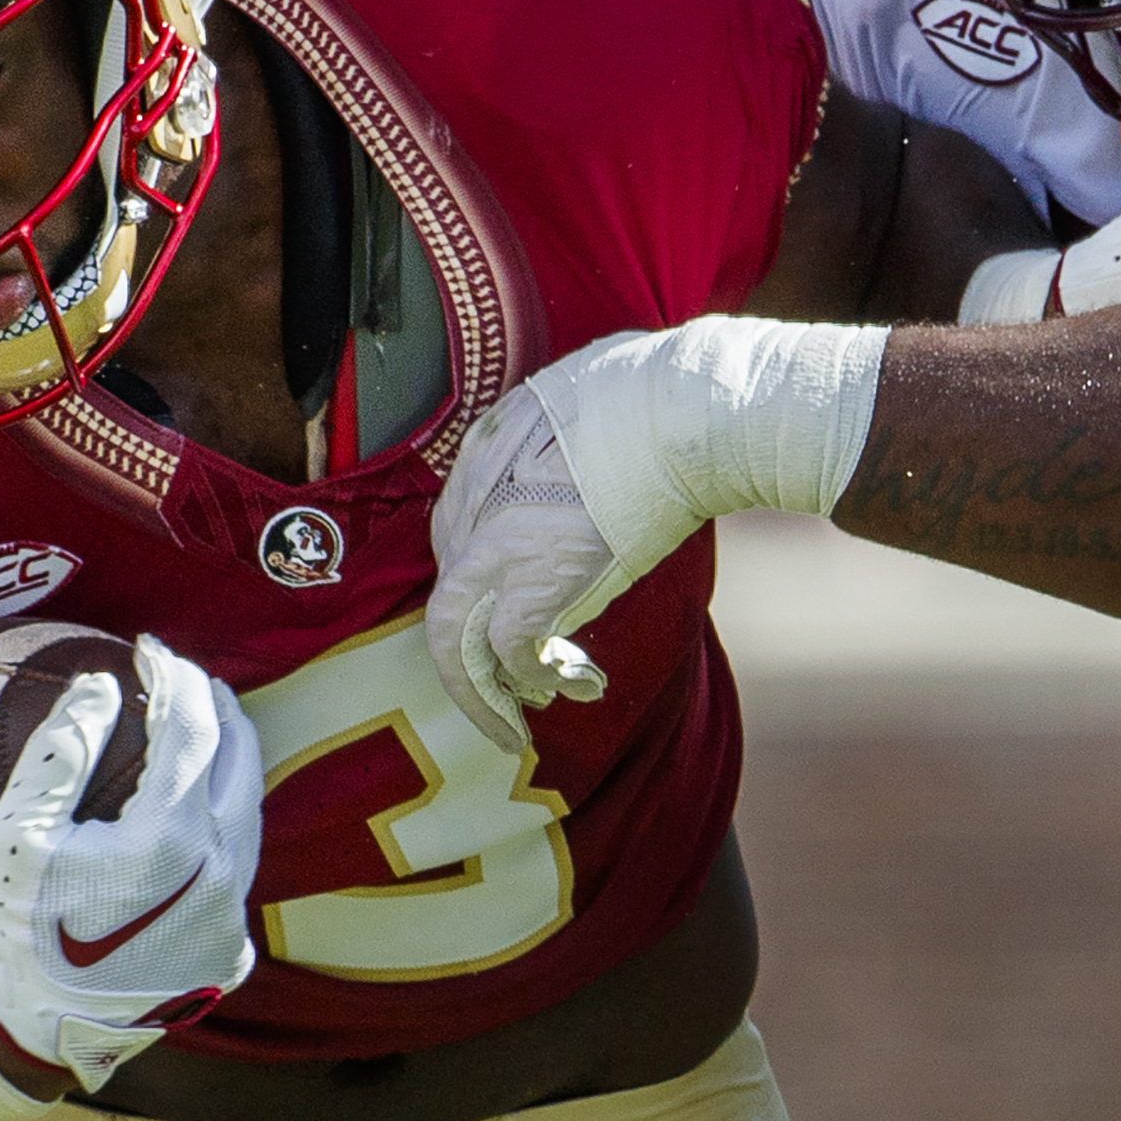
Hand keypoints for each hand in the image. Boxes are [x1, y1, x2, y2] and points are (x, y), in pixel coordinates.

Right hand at [0, 633, 263, 1088]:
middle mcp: (220, 878)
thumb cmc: (12, 931)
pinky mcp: (229, 954)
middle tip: (183, 677)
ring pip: (250, 815)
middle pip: (242, 761)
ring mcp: (231, 920)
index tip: (148, 648)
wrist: (27, 1036)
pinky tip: (192, 810)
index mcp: (171, 842)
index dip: (173, 676)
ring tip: (195, 728)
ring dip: (227, 764)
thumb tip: (102, 683)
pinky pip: (240, 869)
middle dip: (216, 707)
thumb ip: (63, 749)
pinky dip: (222, 825)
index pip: (193, 728)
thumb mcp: (18, 833)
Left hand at [425, 318, 887, 750]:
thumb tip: (578, 441)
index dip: (482, 591)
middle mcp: (472, 512)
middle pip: (446, 602)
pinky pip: (511, 653)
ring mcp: (496, 552)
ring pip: (454, 641)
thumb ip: (554, 433)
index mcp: (477, 461)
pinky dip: (531, 681)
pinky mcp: (532, 587)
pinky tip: (568, 691)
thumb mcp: (571, 397)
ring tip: (512, 728)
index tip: (510, 618)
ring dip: (481, 693)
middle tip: (496, 701)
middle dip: (464, 663)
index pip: (454, 543)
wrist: (674, 413)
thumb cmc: (643, 392)